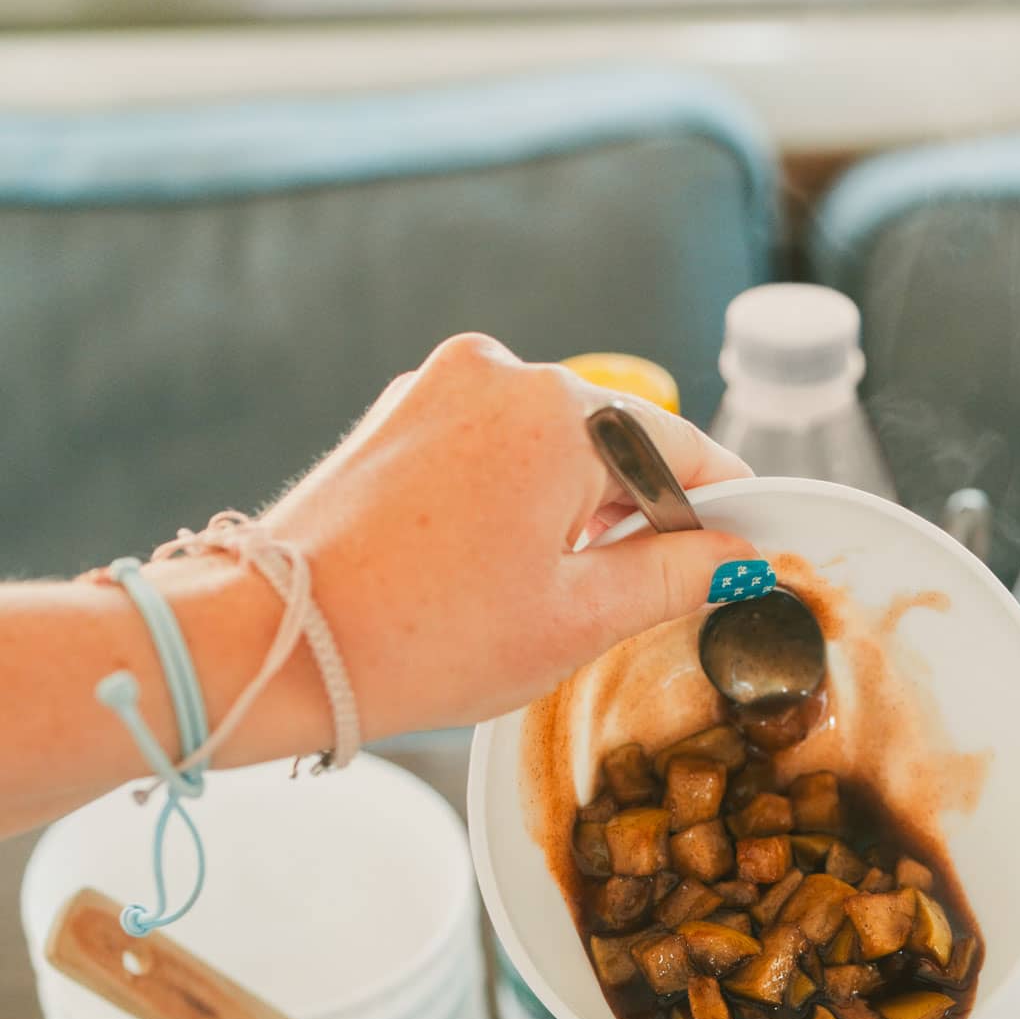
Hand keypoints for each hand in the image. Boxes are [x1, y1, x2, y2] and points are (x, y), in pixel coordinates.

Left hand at [259, 332, 753, 739]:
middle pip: (614, 442)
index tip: (743, 554)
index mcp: (562, 413)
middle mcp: (501, 374)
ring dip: (572, 507)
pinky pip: (487, 447)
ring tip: (549, 592)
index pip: (683, 450)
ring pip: (549, 445)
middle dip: (636, 514)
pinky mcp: (395, 414)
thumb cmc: (428, 638)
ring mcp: (437, 386)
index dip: (721, 510)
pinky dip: (511, 497)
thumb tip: (736, 556)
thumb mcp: (578, 622)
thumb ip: (673, 576)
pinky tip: (495, 566)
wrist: (276, 644)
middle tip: (641, 598)